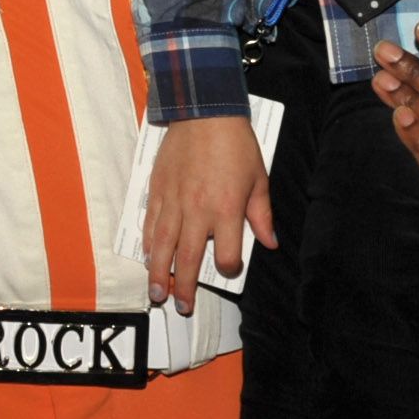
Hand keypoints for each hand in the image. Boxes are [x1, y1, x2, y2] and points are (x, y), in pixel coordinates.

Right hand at [141, 115, 274, 313]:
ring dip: (159, 272)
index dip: (229, 266)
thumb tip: (270, 243)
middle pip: (188, 258)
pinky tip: (149, 255)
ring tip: (156, 291)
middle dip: (185, 286)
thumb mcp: (259, 179)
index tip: (229, 266)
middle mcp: (197, 210)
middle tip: (181, 306)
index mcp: (227, 209)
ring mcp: (174, 201)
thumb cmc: (235, 145)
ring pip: (162, 245)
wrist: (203, 113)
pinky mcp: (157, 190)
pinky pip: (150, 222)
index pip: (226, 254)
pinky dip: (149, 242)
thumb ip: (262, 215)